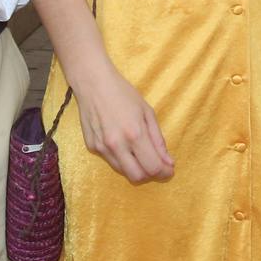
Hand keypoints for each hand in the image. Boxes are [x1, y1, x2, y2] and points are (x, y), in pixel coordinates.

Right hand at [71, 61, 173, 184]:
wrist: (93, 84)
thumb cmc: (124, 93)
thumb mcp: (147, 112)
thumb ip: (158, 140)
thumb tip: (169, 162)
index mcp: (135, 134)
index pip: (153, 167)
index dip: (164, 172)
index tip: (169, 169)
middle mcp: (117, 145)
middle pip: (137, 177)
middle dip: (150, 174)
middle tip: (156, 165)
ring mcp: (102, 148)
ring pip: (123, 172)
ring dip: (136, 168)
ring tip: (141, 153)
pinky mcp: (92, 147)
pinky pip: (111, 161)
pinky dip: (122, 159)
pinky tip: (123, 143)